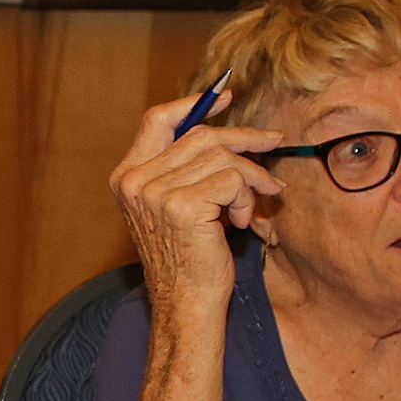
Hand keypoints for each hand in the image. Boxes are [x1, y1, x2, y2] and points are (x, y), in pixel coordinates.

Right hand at [109, 89, 286, 310]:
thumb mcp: (176, 205)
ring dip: (250, 177)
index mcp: (127, 177)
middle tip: (273, 143)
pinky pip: (232, 180)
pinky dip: (247, 198)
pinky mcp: (182, 206)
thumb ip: (184, 168)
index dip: (194, 104)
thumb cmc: (188, 258)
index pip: (157, 120)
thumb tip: (222, 130)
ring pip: (222, 157)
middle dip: (244, 139)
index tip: (226, 98)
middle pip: (200, 135)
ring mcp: (155, 193)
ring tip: (256, 202)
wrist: (186, 303)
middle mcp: (135, 181)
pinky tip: (242, 221)